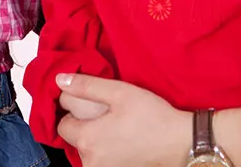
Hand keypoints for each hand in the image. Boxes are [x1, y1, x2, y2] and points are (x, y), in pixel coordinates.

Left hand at [55, 73, 190, 166]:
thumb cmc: (152, 117)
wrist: (180, 143)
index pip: (61, 124)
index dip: (71, 110)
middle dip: (83, 124)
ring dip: (95, 137)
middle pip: (74, 139)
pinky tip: (122, 137)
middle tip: (104, 111)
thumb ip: (86, 86)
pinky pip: (100, 160)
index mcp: (88, 140)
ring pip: (87, 150)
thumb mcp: (118, 92)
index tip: (85, 101)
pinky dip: (106, 148)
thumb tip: (60, 81)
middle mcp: (91, 162)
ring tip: (116, 124)